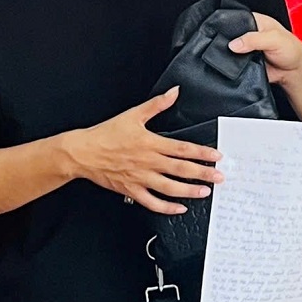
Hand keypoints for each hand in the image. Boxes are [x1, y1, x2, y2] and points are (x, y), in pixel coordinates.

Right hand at [67, 86, 222, 213]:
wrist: (83, 152)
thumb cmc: (106, 134)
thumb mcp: (133, 115)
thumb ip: (157, 104)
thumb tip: (174, 92)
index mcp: (151, 143)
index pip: (182, 148)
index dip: (202, 153)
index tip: (217, 156)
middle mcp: (148, 162)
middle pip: (180, 169)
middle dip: (202, 173)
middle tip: (219, 177)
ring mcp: (140, 178)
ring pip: (169, 188)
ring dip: (189, 191)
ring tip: (205, 192)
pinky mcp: (131, 191)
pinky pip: (152, 203)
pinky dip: (167, 208)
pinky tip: (179, 209)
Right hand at [228, 13, 301, 86]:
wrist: (295, 73)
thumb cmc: (292, 51)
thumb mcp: (275, 39)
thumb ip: (254, 39)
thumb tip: (234, 44)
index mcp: (256, 21)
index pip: (236, 18)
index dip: (228, 25)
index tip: (222, 33)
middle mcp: (249, 33)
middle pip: (230, 35)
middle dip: (229, 42)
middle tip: (233, 49)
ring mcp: (246, 49)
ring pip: (230, 51)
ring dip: (231, 56)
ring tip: (239, 59)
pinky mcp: (245, 63)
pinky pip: (234, 64)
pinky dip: (234, 66)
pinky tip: (238, 67)